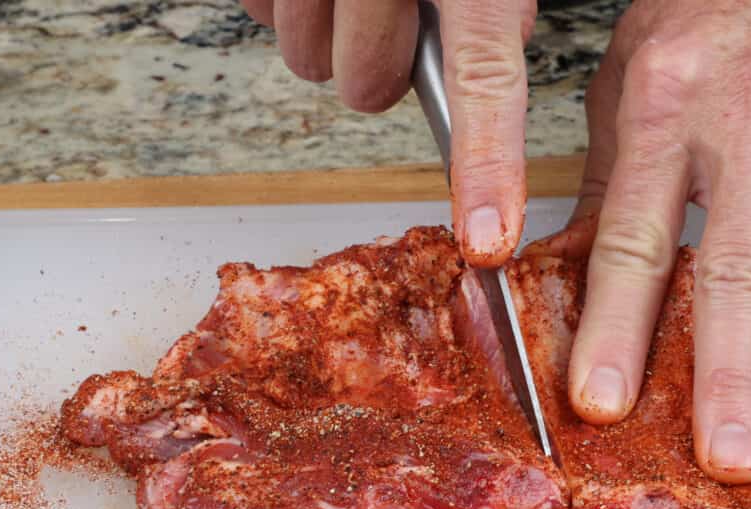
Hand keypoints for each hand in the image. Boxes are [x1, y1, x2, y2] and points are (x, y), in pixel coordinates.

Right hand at [240, 0, 536, 265]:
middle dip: (379, 64)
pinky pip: (259, 12)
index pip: (483, 82)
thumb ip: (491, 14)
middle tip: (393, 17)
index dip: (486, 168)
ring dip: (329, 30)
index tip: (486, 244)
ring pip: (307, 58)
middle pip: (365, 87)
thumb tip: (483, 82)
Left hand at [563, 0, 750, 482]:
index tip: (604, 405)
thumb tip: (560, 273)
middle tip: (730, 460)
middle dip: (731, 372)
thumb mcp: (632, 76)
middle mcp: (743, 121)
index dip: (618, 327)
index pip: (634, 238)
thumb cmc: (714, 7)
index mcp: (662, 110)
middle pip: (733, 265)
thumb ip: (607, 180)